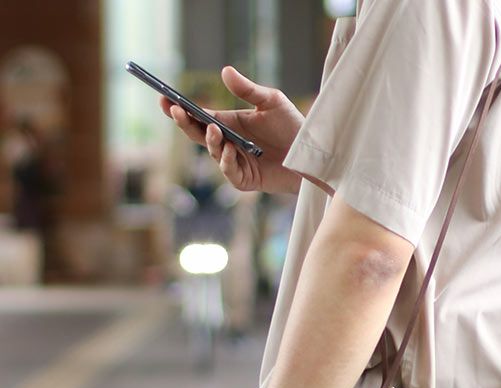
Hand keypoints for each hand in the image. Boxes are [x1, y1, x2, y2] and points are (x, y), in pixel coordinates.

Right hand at [161, 66, 304, 194]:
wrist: (311, 152)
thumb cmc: (292, 126)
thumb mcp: (271, 101)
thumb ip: (247, 89)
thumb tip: (224, 71)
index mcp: (228, 123)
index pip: (198, 116)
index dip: (179, 108)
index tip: (164, 97)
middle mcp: (228, 142)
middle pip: (198, 135)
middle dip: (184, 123)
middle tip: (175, 109)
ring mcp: (235, 162)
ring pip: (213, 153)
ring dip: (211, 141)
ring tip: (214, 129)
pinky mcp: (245, 179)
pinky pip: (230, 171)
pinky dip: (228, 161)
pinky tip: (231, 149)